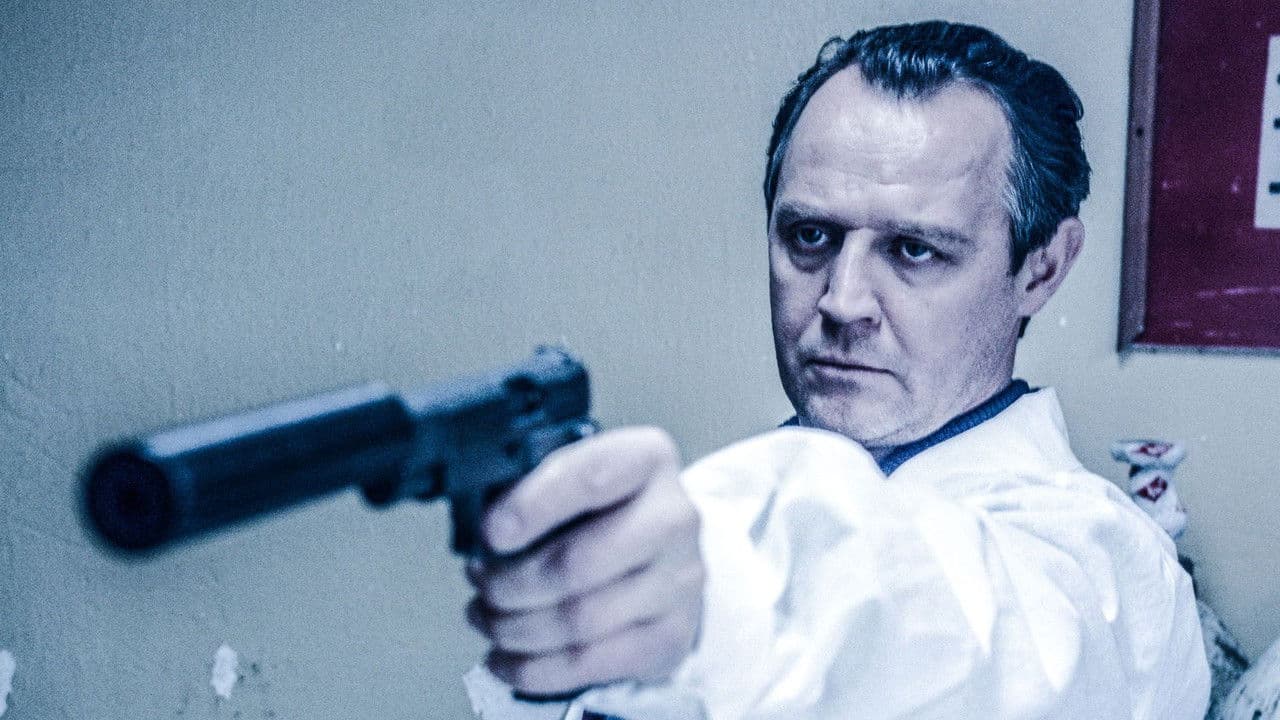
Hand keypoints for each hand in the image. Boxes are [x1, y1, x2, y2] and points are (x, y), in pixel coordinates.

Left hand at [464, 426, 703, 695]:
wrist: (662, 556)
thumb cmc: (602, 513)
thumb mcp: (571, 477)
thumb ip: (526, 486)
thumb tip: (473, 522)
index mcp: (646, 460)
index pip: (592, 475)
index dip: (533, 506)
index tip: (490, 532)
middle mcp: (673, 518)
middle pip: (579, 562)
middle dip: (511, 582)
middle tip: (480, 581)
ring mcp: (679, 581)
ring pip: (579, 620)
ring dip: (514, 627)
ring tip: (488, 616)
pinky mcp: (670, 636)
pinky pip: (589, 664)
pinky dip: (532, 668)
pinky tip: (504, 657)